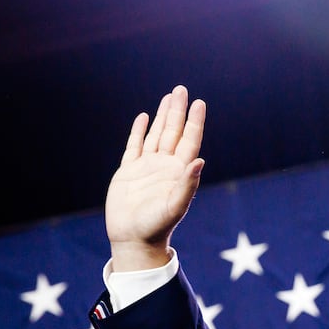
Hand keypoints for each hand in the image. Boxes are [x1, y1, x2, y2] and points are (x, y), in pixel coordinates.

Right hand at [105, 84, 205, 270]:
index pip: (190, 140)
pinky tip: (144, 118)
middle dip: (177, 111)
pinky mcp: (128, 171)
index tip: (199, 103)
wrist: (134, 239)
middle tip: (181, 90)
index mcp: (179, 172)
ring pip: (156, 135)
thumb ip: (188, 184)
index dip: (194, 121)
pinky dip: (139, 131)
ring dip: (162, 116)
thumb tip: (200, 161)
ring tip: (169, 98)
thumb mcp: (175, 206)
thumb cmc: (157, 226)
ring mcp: (147, 167)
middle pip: (173, 132)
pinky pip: (134, 146)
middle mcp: (165, 166)